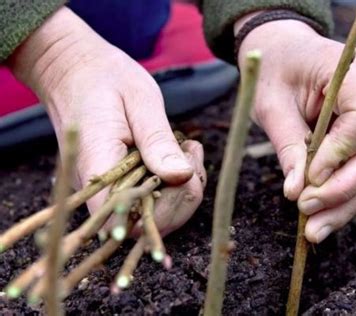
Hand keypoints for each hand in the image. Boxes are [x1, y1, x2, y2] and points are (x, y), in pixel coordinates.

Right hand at [8, 7, 205, 235]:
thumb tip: (182, 177)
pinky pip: (147, 199)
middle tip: (193, 154)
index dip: (164, 212)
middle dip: (182, 197)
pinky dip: (172, 184)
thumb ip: (158, 141)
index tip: (187, 174)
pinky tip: (180, 155)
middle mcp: (97, 187)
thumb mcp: (139, 101)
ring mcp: (106, 187)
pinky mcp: (116, 182)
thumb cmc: (103, 78)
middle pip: (144, 224)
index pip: (127, 219)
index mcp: (98, 166)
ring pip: (150, 215)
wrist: (71, 68)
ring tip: (189, 150)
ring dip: (181, 190)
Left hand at [236, 17, 355, 242]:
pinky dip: (341, 196)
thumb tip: (296, 193)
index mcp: (353, 72)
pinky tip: (321, 220)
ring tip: (314, 231)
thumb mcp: (270, 104)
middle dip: (344, 189)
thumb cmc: (272, 70)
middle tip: (308, 215)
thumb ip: (288, 146)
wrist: (282, 52)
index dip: (342, 154)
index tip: (310, 178)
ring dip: (343, 203)